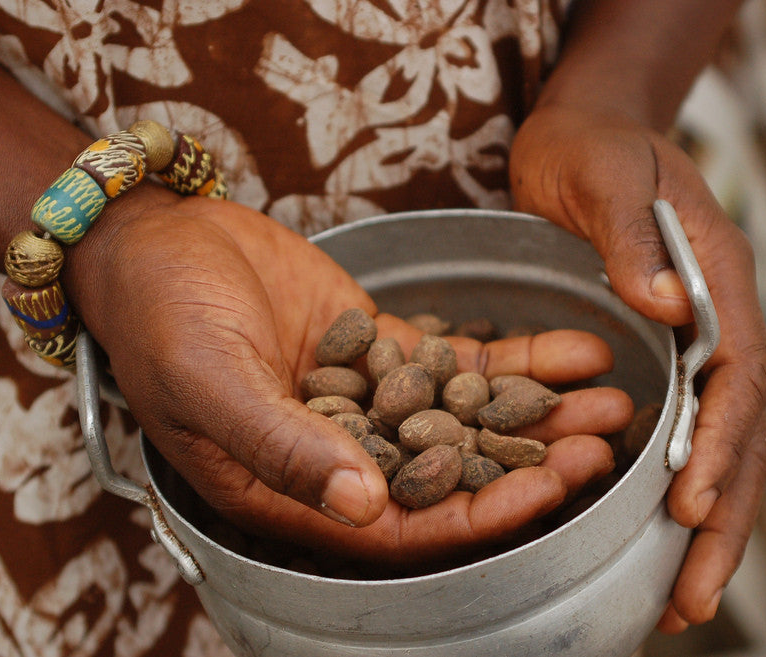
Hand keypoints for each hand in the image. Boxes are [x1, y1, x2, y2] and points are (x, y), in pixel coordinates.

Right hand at [66, 194, 628, 564]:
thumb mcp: (212, 383)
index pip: (409, 525)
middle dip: (534, 463)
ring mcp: (372, 400)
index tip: (552, 487)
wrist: (154, 240)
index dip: (483, 512)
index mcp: (299, 491)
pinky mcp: (385, 348)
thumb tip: (366, 506)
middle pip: (458, 474)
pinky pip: (462, 361)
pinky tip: (576, 347)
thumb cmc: (160, 317)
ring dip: (541, 412)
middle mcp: (345, 456)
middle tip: (604, 441)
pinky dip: (517, 357)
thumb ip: (285, 446)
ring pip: (473, 418)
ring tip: (611, 397)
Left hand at [510, 104, 765, 630]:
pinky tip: (657, 544)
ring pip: (721, 445)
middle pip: (742, 430)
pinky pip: (683, 433)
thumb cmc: (589, 146)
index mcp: (716, 276)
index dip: (718, 441)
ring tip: (684, 602)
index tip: (688, 503)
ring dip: (709, 525)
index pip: (736, 372)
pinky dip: (677, 492)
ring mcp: (696, 339)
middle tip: (694, 598)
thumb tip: (665, 307)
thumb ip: (630, 234)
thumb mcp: (600, 172)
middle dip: (723, 515)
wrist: (585, 130)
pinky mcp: (663, 356)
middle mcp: (717, 317)